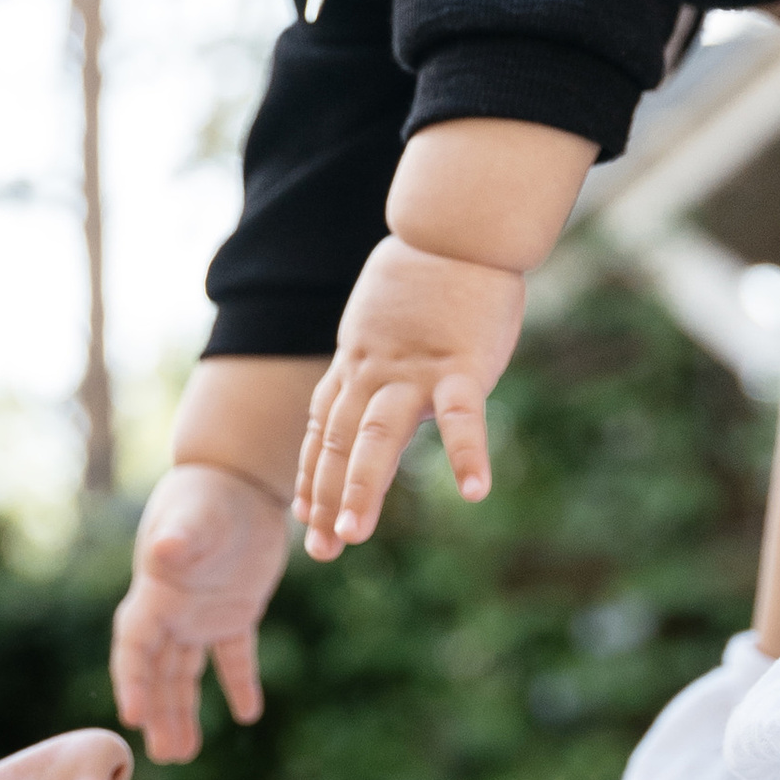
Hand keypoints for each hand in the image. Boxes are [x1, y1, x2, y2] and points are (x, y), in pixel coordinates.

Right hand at [111, 462, 290, 767]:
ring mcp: (201, 614)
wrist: (239, 478)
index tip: (133, 717)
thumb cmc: (208, 492)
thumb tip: (164, 552)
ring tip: (183, 753)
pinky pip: (234, 655)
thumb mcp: (194, 514)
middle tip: (163, 758)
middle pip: (157, 672)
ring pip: (186, 672)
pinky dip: (239, 682)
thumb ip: (180, 536)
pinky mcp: (235, 611)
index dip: (132, 681)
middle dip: (158, 713)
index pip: (135, 646)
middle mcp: (172, 610)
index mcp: (155, 593)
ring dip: (184, 711)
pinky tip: (247, 714)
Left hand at [295, 237, 526, 558]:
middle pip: (341, 442)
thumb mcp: (383, 319)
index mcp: (357, 364)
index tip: (303, 517)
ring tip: (352, 534)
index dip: (312, 476)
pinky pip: (464, 417)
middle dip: (326, 498)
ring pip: (378, 435)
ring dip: (361, 487)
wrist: (455, 228)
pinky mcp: (461, 365)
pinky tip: (477, 493)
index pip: (324, 430)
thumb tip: (374, 382)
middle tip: (322, 551)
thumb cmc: (428, 274)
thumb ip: (377, 356)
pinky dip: (469, 454)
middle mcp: (373, 372)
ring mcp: (414, 370)